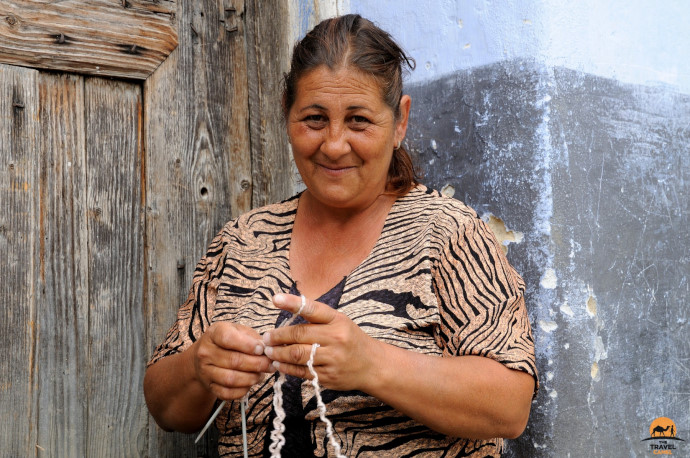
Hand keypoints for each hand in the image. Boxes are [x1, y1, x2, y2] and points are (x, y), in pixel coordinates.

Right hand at [191, 322, 273, 400]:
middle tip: (270, 364)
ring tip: (261, 374)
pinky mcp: (209, 386)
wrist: (205, 357)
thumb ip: (252, 337)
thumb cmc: (227, 342)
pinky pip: (227, 393)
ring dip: (251, 378)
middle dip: (257, 364)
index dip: (247, 345)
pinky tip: (250, 383)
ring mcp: (205, 371)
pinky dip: (243, 390)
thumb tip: (265, 349)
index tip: (261, 349)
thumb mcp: (238, 331)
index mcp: (214, 333)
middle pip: (233, 361)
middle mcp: (206, 352)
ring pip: (231, 379)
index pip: (228, 338)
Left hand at [262, 294, 380, 391]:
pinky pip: (302, 371)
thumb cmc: (350, 339)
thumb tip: (287, 314)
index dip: (292, 303)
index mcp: (338, 321)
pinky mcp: (328, 377)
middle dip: (278, 336)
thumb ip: (317, 318)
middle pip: (299, 335)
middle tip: (266, 337)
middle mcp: (336, 338)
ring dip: (278, 353)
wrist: (372, 365)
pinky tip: (279, 363)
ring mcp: (332, 359)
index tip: (276, 299)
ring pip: (297, 355)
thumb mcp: (340, 322)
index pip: (312, 309)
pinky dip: (287, 368)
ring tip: (269, 351)